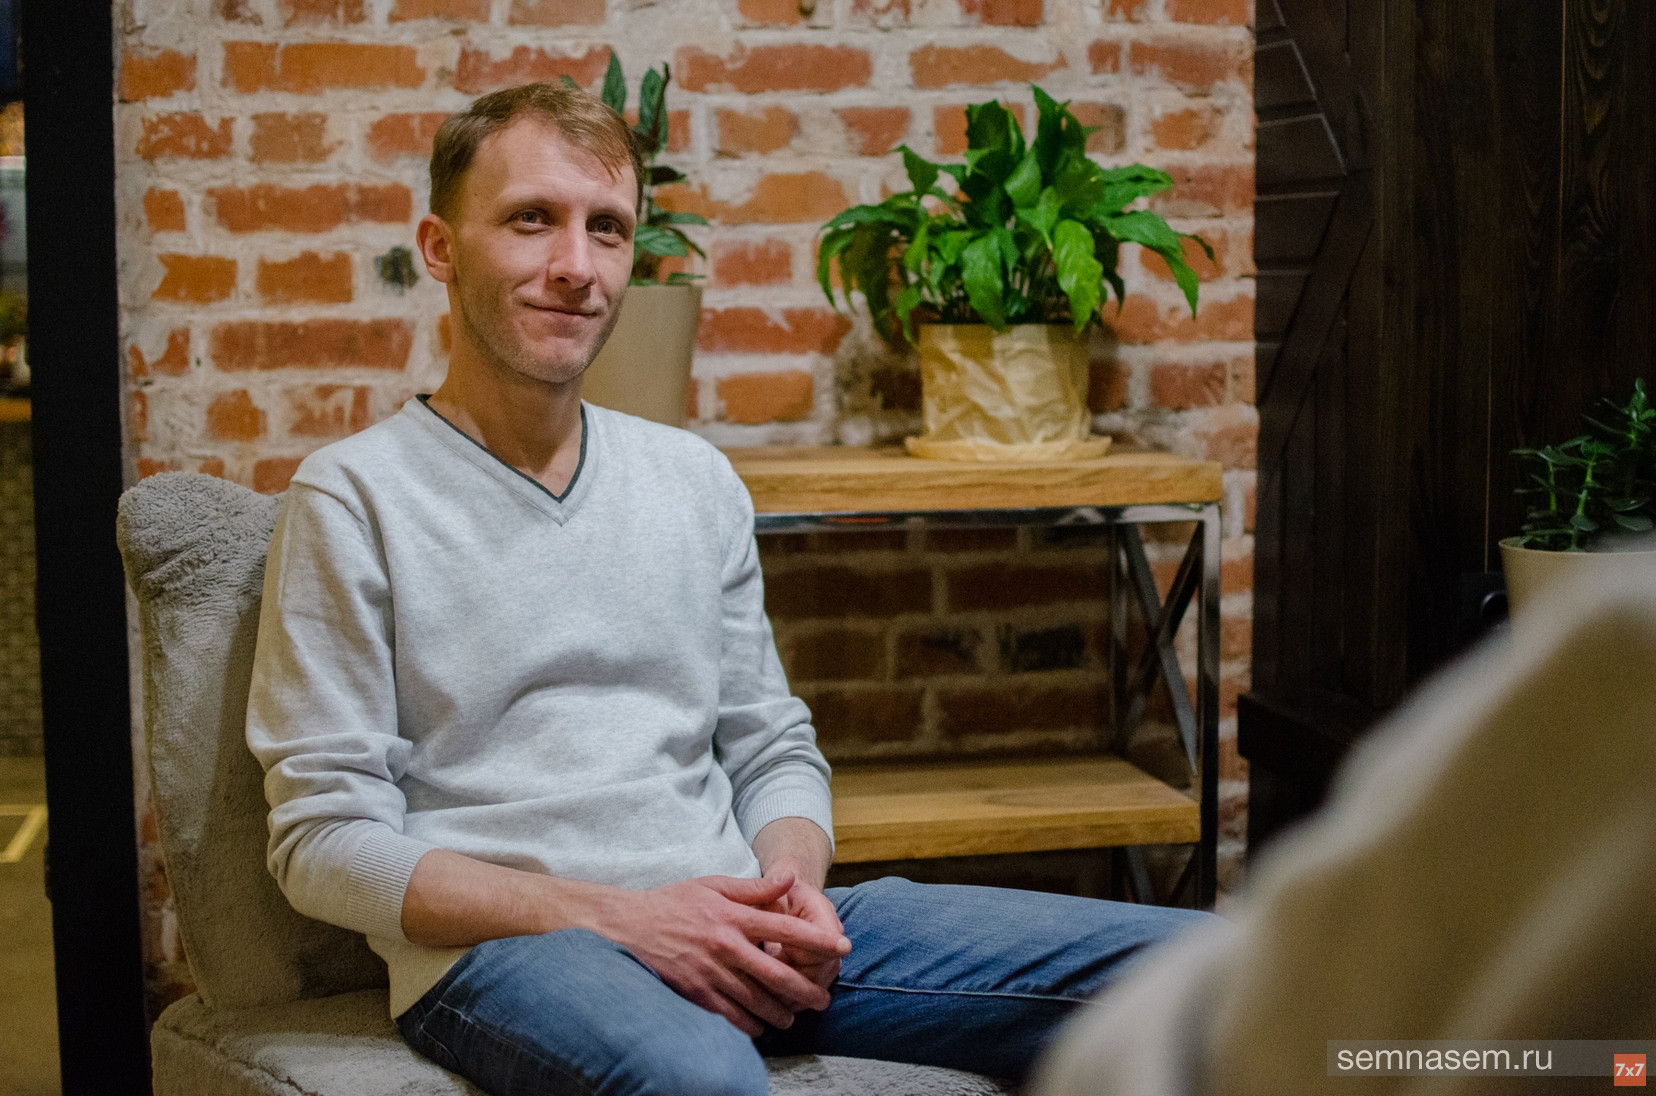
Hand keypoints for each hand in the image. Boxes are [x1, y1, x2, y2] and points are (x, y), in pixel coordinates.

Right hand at [590, 872, 850, 1036]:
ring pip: (757, 1000)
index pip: (786, 928)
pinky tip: (760, 1026)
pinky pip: (731, 1016)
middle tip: (823, 999)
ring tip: (794, 1016)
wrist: (627, 926)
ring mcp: (711, 972)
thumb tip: (790, 879)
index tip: (842, 947)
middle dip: (806, 990)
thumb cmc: (673, 903)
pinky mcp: (696, 993)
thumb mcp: (713, 885)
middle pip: (778, 974)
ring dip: (781, 1012)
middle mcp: (726, 946)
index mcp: (733, 916)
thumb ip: (755, 888)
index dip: (818, 939)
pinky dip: (750, 1024)